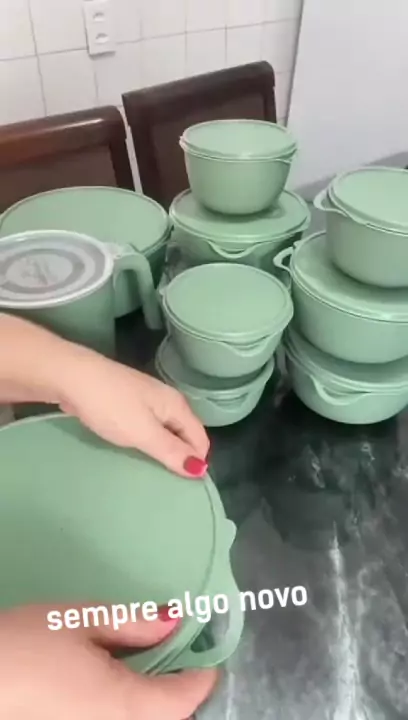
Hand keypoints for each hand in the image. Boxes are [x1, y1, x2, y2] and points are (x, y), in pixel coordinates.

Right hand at [0, 604, 216, 718]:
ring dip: (159, 694)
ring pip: (143, 717)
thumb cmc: (28, 645)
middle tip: (186, 650)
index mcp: (124, 705)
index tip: (212, 651)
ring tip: (158, 655)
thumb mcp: (83, 620)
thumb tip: (174, 623)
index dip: (203, 677)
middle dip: (182, 688)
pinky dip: (135, 698)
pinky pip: (121, 717)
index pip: (182, 701)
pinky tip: (124, 670)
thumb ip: (134, 623)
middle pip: (167, 716)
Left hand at [58, 347, 209, 477]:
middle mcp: (166, 400)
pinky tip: (134, 450)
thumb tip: (201, 470)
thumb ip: (172, 452)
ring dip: (163, 450)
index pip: (200, 439)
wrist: (71, 377)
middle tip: (167, 483)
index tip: (183, 486)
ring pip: (165, 430)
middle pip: (185, 434)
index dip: (196, 462)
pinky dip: (145, 440)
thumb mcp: (143, 433)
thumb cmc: (110, 406)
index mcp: (177, 405)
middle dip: (181, 457)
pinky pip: (146, 427)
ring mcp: (145, 400)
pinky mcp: (126, 403)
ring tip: (151, 471)